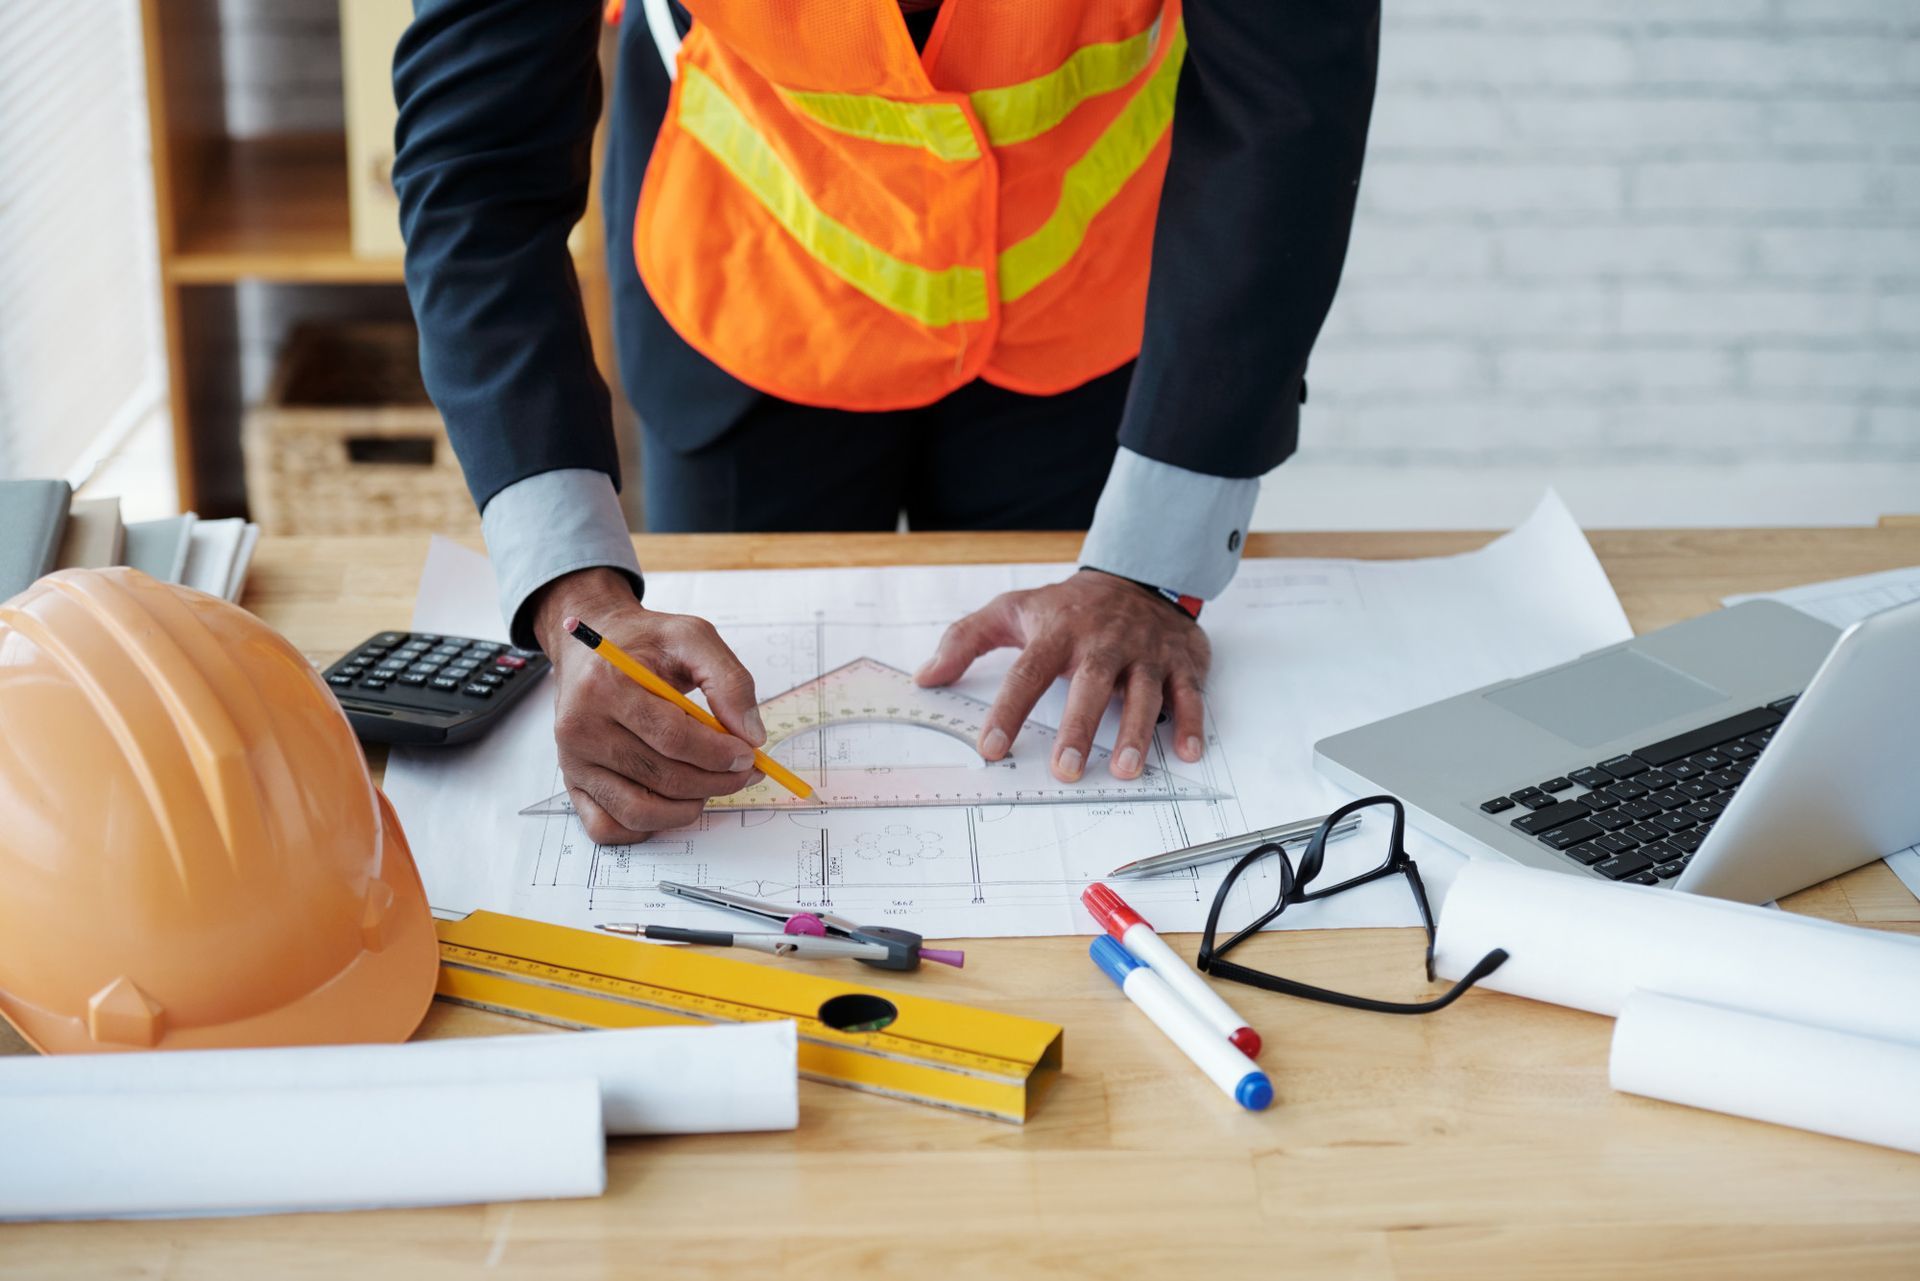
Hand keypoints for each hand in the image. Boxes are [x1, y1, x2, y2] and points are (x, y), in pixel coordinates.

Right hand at [530, 568, 765, 844]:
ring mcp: (573, 762)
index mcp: (606, 685)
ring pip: (639, 811)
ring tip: (710, 784)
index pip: (672, 737)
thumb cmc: (642, 643)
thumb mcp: (692, 638)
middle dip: (715, 782)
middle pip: (661, 777)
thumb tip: (751, 735)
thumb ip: (729, 680)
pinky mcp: (574, 784)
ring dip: (688, 807)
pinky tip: (672, 801)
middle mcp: (580, 728)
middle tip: (744, 772)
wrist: (591, 646)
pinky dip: (648, 825)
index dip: (718, 753)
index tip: (748, 754)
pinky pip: (609, 828)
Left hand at [915, 570, 1209, 781]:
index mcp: (1059, 631)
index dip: (1009, 710)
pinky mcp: (1180, 662)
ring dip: (1137, 732)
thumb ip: (965, 640)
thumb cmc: (1071, 607)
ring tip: (1125, 769)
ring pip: (1144, 692)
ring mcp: (1145, 653)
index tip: (991, 748)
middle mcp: (1104, 642)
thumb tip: (927, 676)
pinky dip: (1190, 722)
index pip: (1028, 672)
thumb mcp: (1013, 610)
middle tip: (1066, 768)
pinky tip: (1185, 752)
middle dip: (1081, 726)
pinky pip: (1188, 694)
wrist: (1139, 576)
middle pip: (1091, 684)